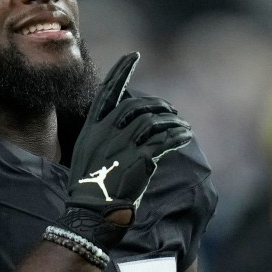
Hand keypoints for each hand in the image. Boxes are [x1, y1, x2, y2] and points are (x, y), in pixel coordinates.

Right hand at [61, 52, 193, 250]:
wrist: (90, 216)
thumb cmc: (90, 192)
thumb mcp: (86, 158)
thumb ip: (102, 140)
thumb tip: (123, 129)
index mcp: (91, 130)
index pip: (107, 91)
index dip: (121, 71)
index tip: (134, 55)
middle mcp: (105, 133)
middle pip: (137, 105)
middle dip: (157, 104)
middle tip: (170, 111)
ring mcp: (122, 145)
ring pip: (153, 121)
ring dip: (171, 121)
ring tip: (182, 126)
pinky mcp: (139, 160)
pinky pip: (164, 140)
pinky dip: (177, 135)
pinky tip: (185, 135)